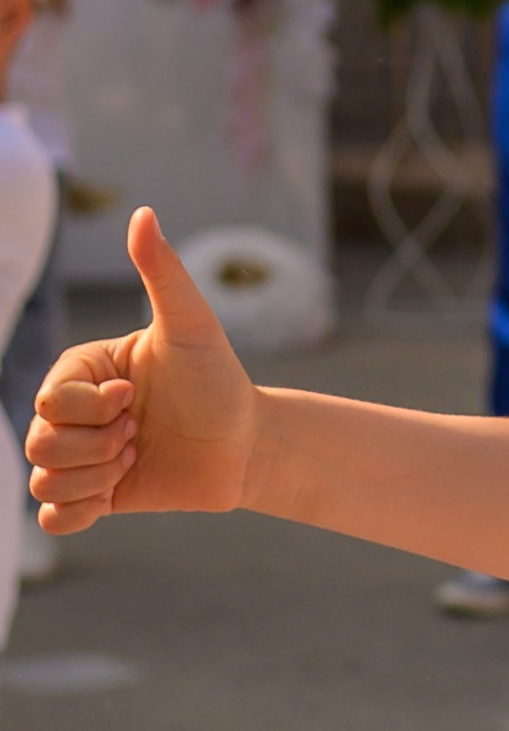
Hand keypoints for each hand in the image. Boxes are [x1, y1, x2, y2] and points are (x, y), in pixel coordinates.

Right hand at [27, 208, 256, 530]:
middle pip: (39, 443)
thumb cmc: (220, 380)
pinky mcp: (94, 497)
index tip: (136, 399)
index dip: (93, 410)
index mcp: (81, 372)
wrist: (249, 444)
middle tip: (142, 433)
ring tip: (137, 458)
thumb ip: (162, 273)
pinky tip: (118, 493)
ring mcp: (81, 457)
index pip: (48, 401)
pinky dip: (80, 511)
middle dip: (99, 446)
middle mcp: (73, 414)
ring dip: (97, 478)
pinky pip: (53, 517)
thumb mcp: (191, 325)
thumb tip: (143, 213)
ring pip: (44, 482)